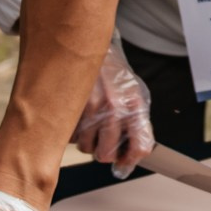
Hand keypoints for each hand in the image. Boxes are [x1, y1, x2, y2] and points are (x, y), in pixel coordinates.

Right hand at [73, 36, 153, 176]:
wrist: (89, 48)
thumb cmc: (113, 74)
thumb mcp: (134, 94)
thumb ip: (137, 123)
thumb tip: (135, 155)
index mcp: (134, 105)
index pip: (140, 147)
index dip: (131, 160)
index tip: (125, 162)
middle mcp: (113, 108)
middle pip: (107, 155)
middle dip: (104, 153)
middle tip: (104, 142)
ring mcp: (90, 109)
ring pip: (86, 148)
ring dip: (88, 142)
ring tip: (91, 124)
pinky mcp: (70, 108)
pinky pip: (70, 136)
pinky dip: (74, 132)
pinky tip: (79, 117)